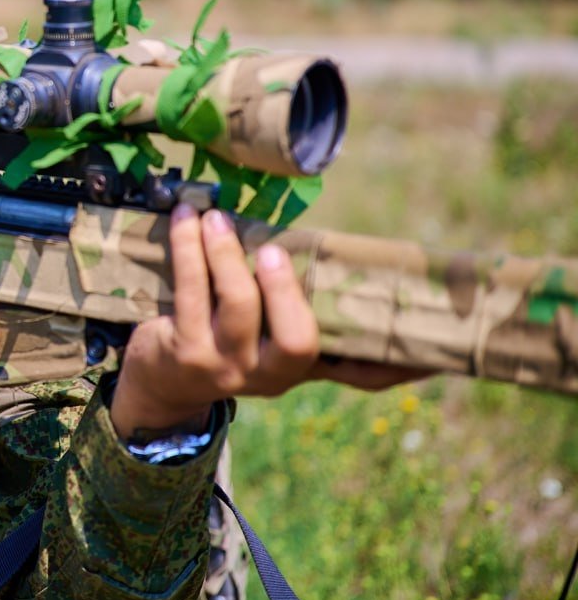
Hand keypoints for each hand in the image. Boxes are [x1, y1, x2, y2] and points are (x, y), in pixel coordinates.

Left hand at [110, 204, 423, 438]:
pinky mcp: (184, 352)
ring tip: (214, 217)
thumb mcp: (265, 338)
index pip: (362, 374)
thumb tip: (350, 257)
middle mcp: (270, 374)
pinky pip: (191, 292)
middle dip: (287, 291)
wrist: (163, 382)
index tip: (436, 348)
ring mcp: (227, 367)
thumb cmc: (224, 340)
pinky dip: (188, 250)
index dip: (400, 364)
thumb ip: (301, 309)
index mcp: (303, 368)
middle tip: (274, 250)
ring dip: (225, 253)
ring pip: (239, 306)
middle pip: (296, 340)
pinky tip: (185, 222)